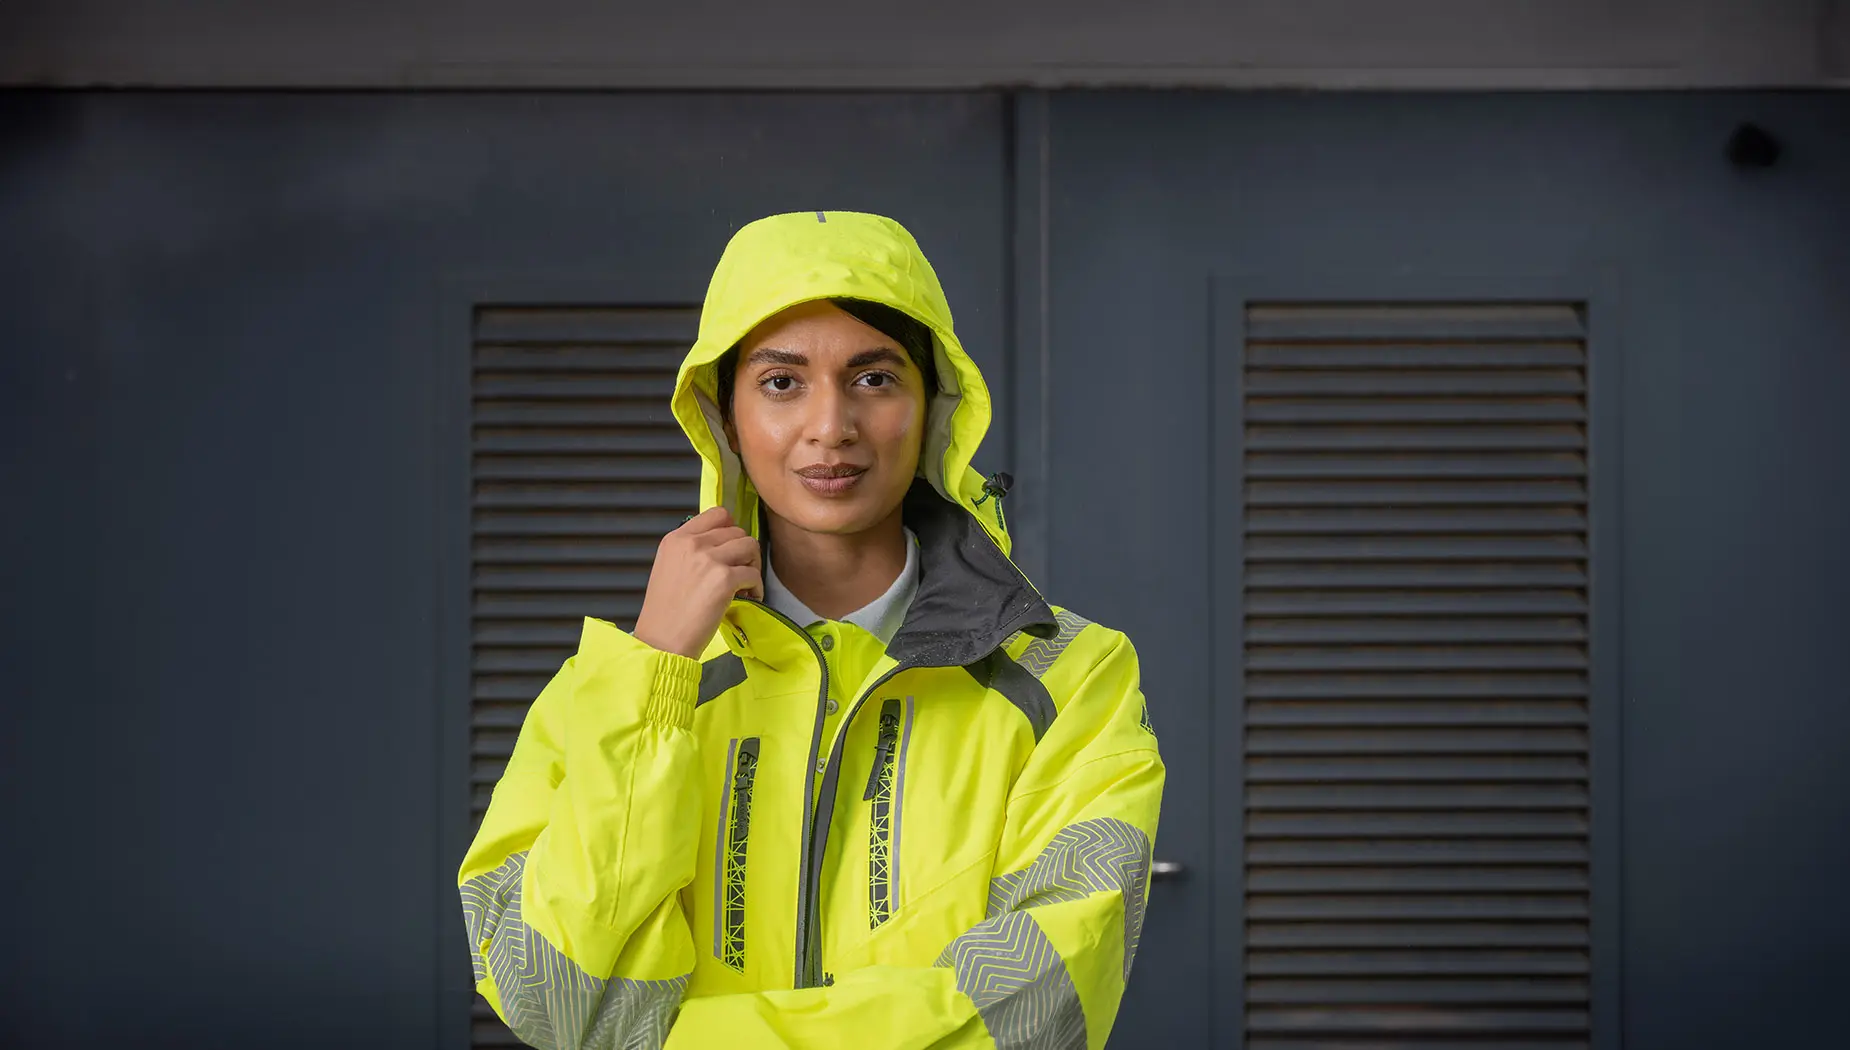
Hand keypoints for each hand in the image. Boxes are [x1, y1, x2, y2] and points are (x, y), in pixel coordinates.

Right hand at [632, 507, 762, 659]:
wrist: (662, 640)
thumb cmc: (665, 612)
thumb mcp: (669, 567)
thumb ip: (691, 550)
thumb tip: (722, 543)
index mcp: (676, 538)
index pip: (717, 514)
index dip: (731, 529)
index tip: (732, 547)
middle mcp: (692, 543)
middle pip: (737, 531)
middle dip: (743, 552)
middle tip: (740, 572)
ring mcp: (709, 559)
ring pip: (750, 546)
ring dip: (753, 565)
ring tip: (745, 584)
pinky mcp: (724, 579)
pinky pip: (754, 574)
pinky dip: (756, 587)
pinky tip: (748, 598)